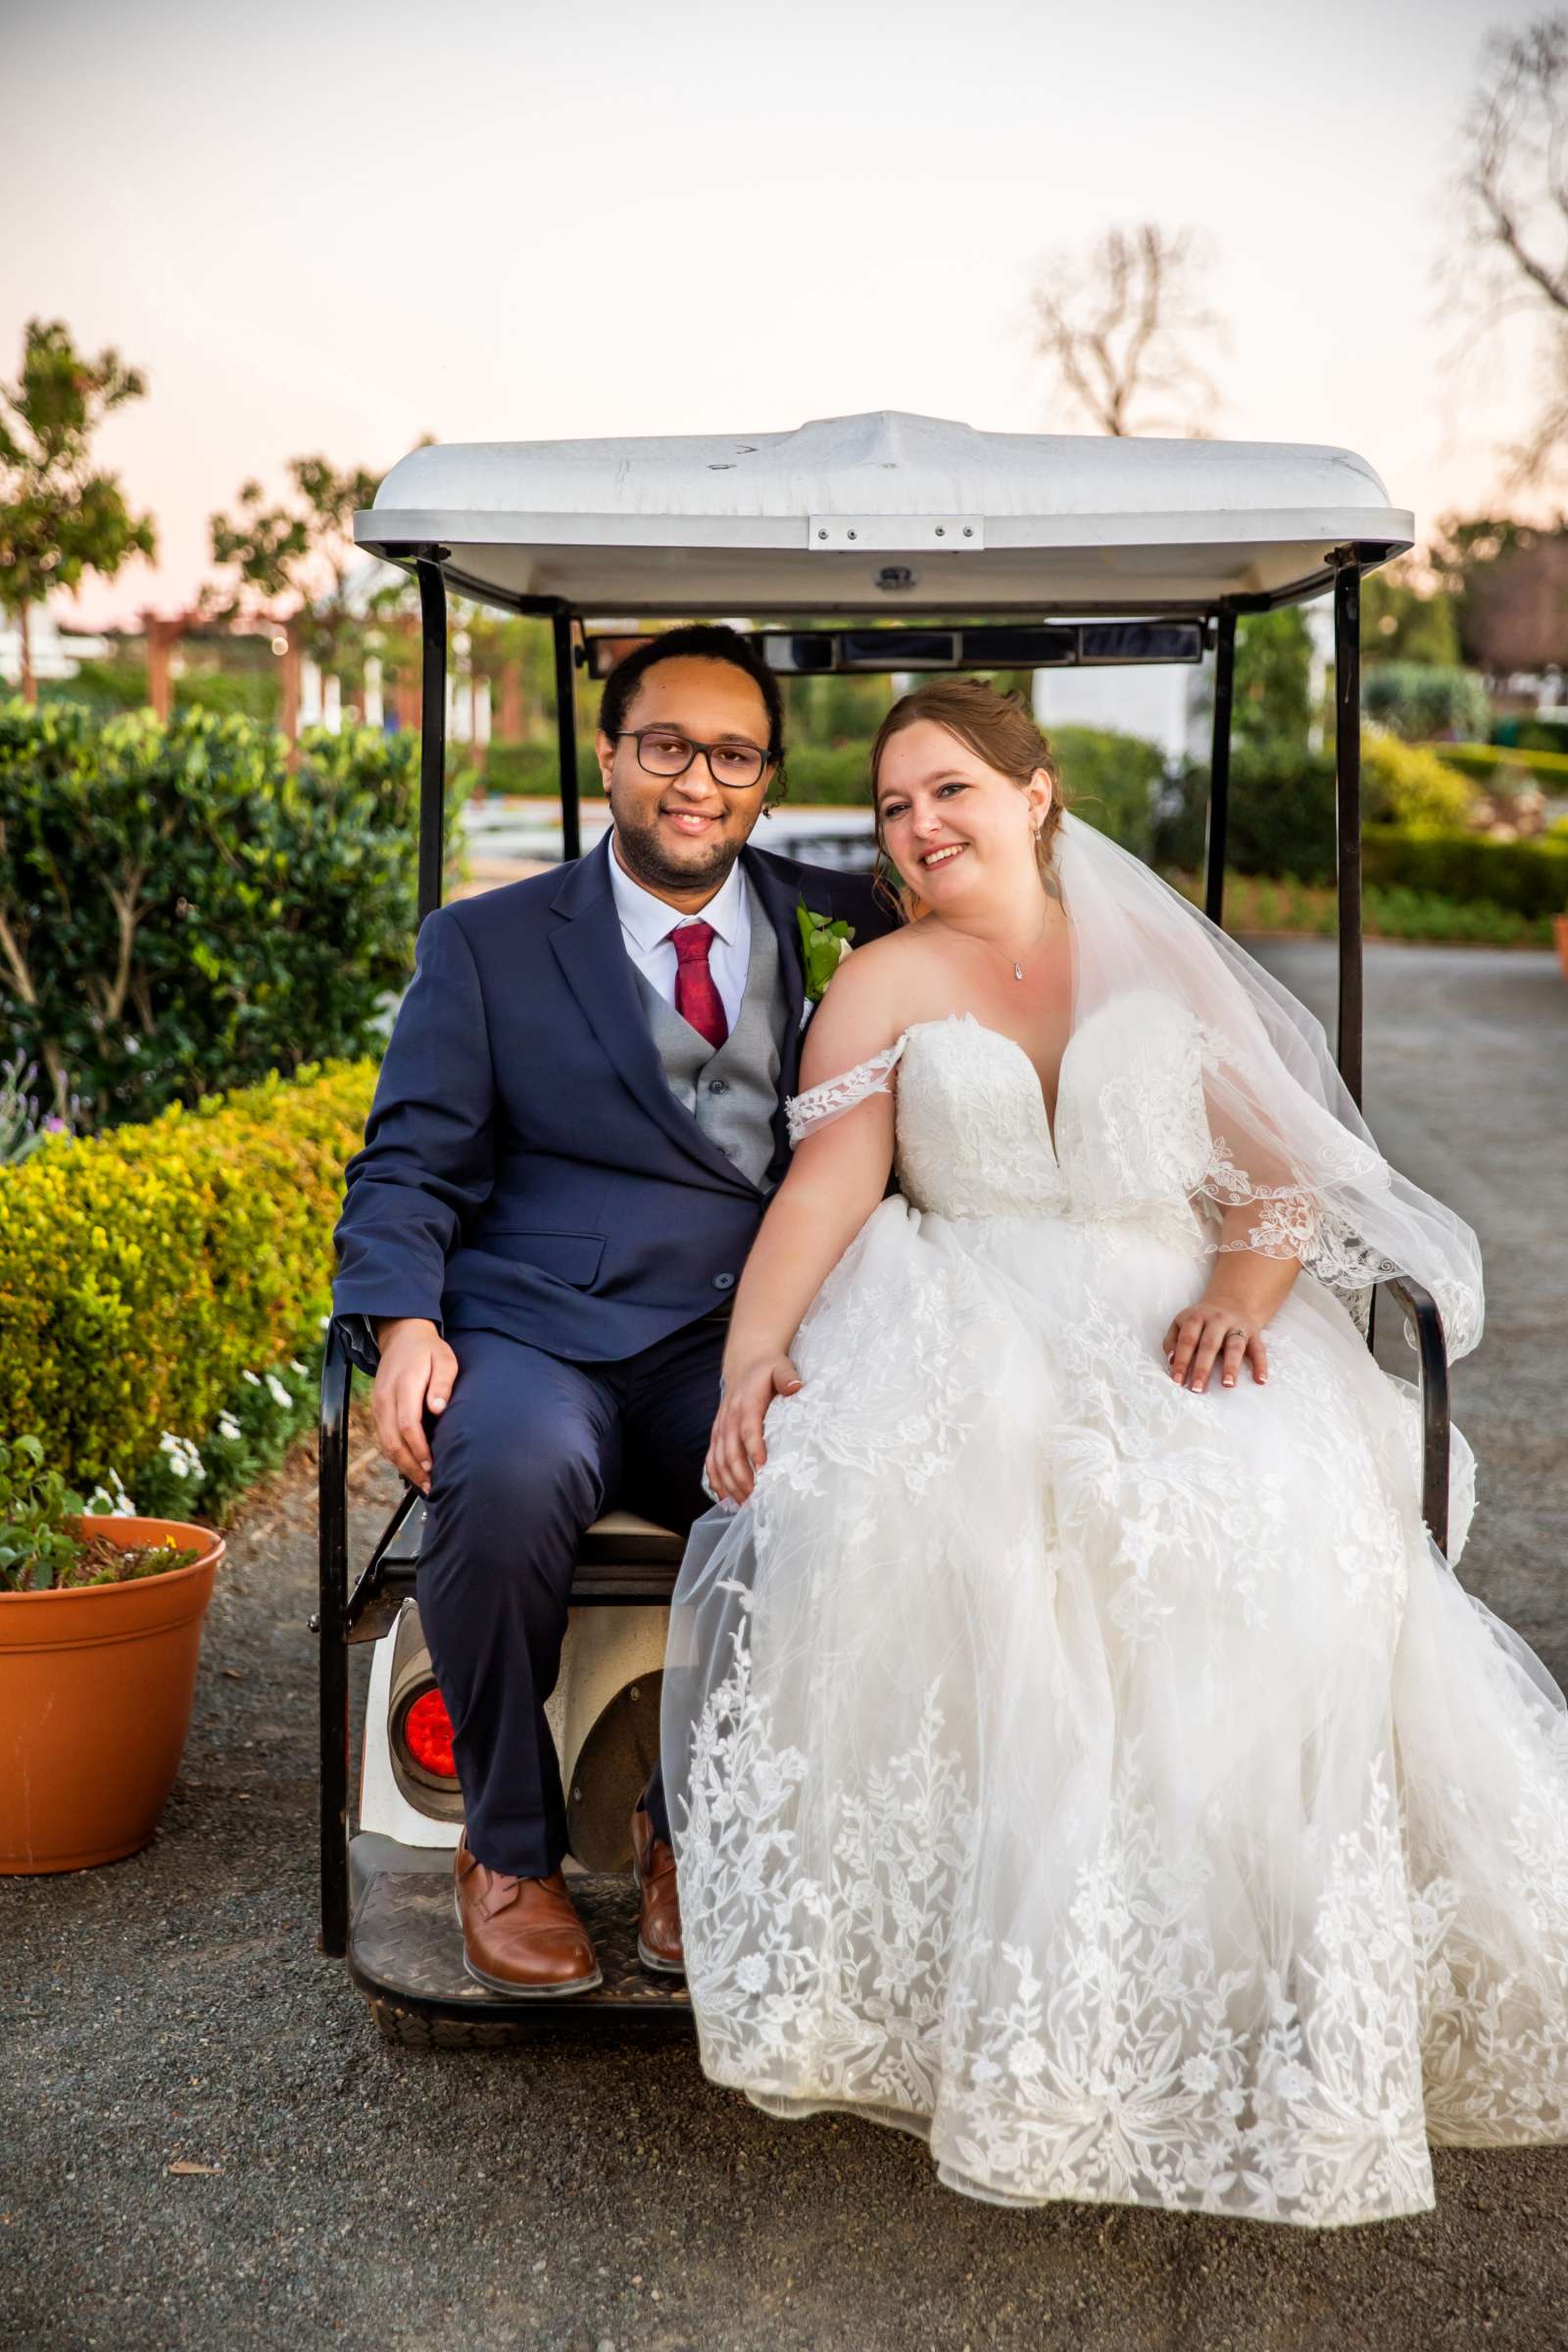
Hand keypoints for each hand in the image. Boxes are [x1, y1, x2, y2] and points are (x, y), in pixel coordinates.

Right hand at [372, 1317, 459, 1492]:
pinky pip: (384, 1438)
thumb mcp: (444, 1359)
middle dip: (411, 1467)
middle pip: (393, 1441)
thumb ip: (442, 1383)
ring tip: (423, 1483)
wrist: (401, 1336)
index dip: (419, 1449)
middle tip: (430, 1486)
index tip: (433, 1466)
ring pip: (386, 1443)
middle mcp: (386, 1398)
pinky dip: (396, 1455)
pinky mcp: (377, 1410)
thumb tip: (438, 1409)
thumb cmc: (429, 1350)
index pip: (408, 1425)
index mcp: (403, 1385)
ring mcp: (378, 1405)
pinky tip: (411, 1467)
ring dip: (403, 1466)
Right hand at [705, 1353, 802, 1506]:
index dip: (754, 1449)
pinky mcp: (717, 1435)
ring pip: (719, 1461)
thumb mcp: (781, 1367)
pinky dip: (716, 1480)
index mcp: (746, 1404)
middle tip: (755, 1498)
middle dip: (741, 1477)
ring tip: (744, 1504)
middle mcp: (729, 1418)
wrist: (745, 1363)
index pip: (748, 1429)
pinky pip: (711, 1461)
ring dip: (729, 1484)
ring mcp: (721, 1428)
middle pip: (731, 1452)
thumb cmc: (768, 1369)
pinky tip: (725, 1498)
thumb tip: (796, 1388)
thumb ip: (788, 1377)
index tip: (763, 1469)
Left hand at [1163, 1300, 1268, 1393]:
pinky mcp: (1254, 1333)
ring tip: (1227, 1385)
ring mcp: (1237, 1326)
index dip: (1181, 1361)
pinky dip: (1261, 1364)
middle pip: (1209, 1344)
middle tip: (1197, 1389)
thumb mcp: (1181, 1323)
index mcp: (1196, 1317)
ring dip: (1231, 1366)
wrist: (1231, 1302)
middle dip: (1202, 1368)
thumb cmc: (1201, 1321)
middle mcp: (1217, 1320)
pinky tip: (1260, 1380)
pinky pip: (1259, 1349)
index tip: (1177, 1381)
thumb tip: (1171, 1361)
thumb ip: (1171, 1341)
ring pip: (1235, 1346)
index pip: (1187, 1340)